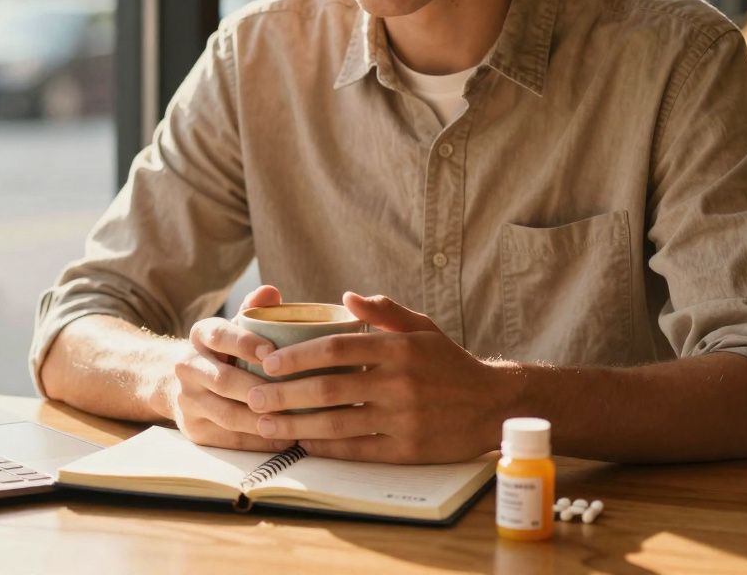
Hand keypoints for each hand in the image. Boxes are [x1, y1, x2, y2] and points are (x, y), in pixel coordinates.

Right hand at [164, 286, 293, 451]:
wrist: (182, 383)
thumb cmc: (226, 351)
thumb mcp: (237, 326)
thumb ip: (255, 311)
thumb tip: (271, 292)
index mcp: (200, 335)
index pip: (220, 335)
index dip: (245, 343)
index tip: (273, 351)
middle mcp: (187, 366)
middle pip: (224, 380)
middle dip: (260, 388)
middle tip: (295, 393)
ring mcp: (187, 400)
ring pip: (227, 413)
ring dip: (262, 418)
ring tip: (295, 420)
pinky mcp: (193, 429)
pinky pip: (228, 438)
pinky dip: (257, 440)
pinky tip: (284, 437)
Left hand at [246, 292, 505, 462]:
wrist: (492, 405)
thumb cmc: (450, 363)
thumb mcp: (423, 328)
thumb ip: (384, 311)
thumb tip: (346, 297)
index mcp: (397, 348)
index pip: (336, 348)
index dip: (297, 355)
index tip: (268, 361)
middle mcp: (399, 383)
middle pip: (328, 388)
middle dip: (284, 393)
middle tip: (253, 396)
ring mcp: (403, 418)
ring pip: (337, 422)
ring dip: (296, 424)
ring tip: (266, 424)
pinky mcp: (407, 449)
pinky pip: (357, 449)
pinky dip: (326, 446)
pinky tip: (303, 442)